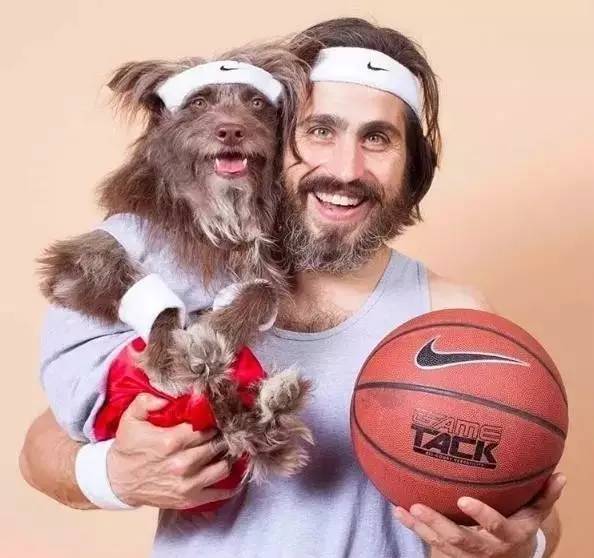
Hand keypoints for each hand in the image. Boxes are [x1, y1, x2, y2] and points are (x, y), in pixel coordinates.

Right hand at [106, 393, 241, 508]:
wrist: (116, 481)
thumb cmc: (128, 447)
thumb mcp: (131, 418)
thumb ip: (146, 401)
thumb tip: (166, 397)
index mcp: (171, 441)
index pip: (204, 428)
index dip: (212, 421)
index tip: (215, 417)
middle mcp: (182, 464)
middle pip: (215, 445)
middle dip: (221, 437)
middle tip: (224, 431)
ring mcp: (187, 484)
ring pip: (222, 467)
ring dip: (226, 457)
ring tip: (225, 449)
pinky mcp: (188, 499)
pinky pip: (218, 492)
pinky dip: (228, 484)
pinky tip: (231, 473)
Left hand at [392, 473, 565, 556]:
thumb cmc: (521, 525)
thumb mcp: (536, 513)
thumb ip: (545, 495)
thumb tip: (560, 475)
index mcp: (508, 535)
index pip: (495, 527)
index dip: (480, 516)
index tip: (463, 499)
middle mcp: (486, 548)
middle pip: (460, 539)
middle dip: (438, 524)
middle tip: (419, 506)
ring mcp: (467, 554)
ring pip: (441, 544)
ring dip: (420, 527)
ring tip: (403, 509)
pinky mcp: (452, 553)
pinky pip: (431, 541)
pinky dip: (414, 527)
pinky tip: (397, 511)